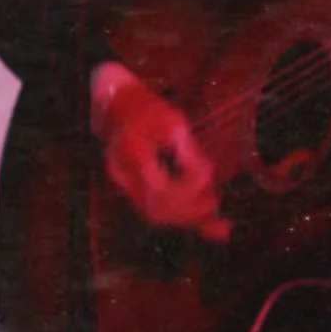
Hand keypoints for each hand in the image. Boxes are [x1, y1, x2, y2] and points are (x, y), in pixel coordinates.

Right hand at [91, 61, 228, 238]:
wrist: (115, 105)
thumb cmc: (147, 108)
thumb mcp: (174, 122)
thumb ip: (190, 153)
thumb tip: (208, 180)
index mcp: (133, 155)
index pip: (161, 189)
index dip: (188, 193)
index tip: (209, 184)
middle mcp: (123, 176)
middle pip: (155, 210)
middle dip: (188, 212)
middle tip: (215, 205)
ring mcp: (123, 185)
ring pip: (153, 215)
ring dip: (184, 218)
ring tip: (213, 216)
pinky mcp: (129, 188)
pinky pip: (152, 210)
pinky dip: (177, 219)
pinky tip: (202, 227)